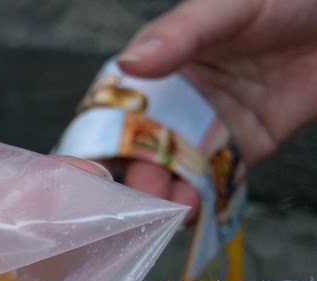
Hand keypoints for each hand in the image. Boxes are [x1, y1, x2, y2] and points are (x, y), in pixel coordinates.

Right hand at [115, 0, 316, 205]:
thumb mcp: (229, 5)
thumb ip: (180, 33)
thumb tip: (130, 63)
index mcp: (156, 67)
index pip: (112, 109)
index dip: (95, 140)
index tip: (84, 169)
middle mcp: (175, 102)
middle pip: (140, 150)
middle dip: (135, 177)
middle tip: (136, 200)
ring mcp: (207, 128)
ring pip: (176, 171)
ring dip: (168, 196)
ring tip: (170, 212)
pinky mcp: (243, 147)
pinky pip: (217, 180)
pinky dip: (204, 201)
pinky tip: (196, 214)